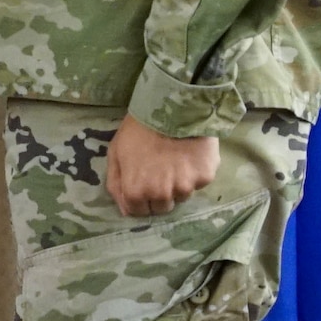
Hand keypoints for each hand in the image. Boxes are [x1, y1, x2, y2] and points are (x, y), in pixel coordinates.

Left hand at [104, 114, 219, 215]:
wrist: (170, 109)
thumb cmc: (138, 130)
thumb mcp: (116, 153)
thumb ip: (116, 184)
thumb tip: (125, 210)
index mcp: (137, 191)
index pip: (139, 212)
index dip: (140, 198)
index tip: (144, 182)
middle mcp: (161, 195)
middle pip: (163, 207)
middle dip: (160, 193)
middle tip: (160, 170)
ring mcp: (185, 188)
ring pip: (182, 196)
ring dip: (178, 183)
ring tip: (174, 158)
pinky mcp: (205, 178)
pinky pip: (199, 182)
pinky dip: (195, 172)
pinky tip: (189, 154)